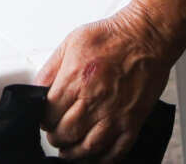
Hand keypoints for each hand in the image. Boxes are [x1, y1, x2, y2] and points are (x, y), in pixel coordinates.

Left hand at [37, 4, 177, 161]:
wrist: (147, 36)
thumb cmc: (114, 36)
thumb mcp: (72, 42)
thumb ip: (51, 69)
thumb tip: (38, 90)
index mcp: (76, 79)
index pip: (49, 115)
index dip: (44, 121)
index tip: (47, 120)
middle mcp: (94, 99)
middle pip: (65, 134)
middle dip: (57, 137)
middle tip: (58, 134)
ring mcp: (114, 114)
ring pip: (87, 148)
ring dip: (75, 152)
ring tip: (71, 148)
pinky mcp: (133, 122)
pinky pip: (116, 151)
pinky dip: (103, 159)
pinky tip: (96, 155)